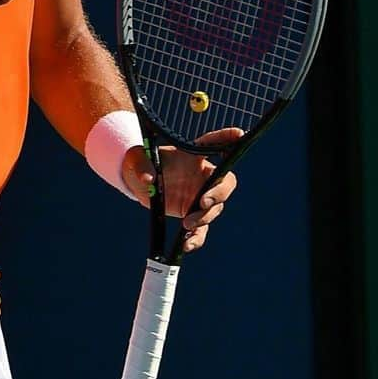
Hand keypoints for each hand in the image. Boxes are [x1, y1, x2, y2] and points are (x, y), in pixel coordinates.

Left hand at [121, 127, 243, 252]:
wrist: (138, 183)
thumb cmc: (142, 163)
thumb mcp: (138, 161)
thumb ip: (143, 167)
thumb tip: (148, 178)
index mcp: (192, 155)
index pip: (213, 143)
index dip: (226, 138)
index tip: (239, 133)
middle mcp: (202, 174)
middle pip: (225, 183)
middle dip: (219, 193)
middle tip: (203, 203)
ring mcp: (200, 195)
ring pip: (216, 209)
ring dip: (205, 218)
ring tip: (187, 224)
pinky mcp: (193, 214)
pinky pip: (202, 230)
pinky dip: (197, 239)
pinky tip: (187, 244)